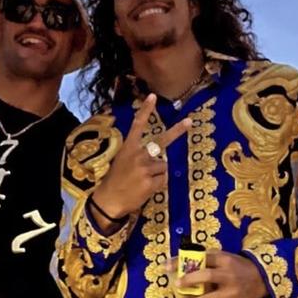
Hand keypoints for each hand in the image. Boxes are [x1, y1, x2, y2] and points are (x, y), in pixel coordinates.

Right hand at [93, 94, 190, 218]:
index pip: (137, 125)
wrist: (108, 200)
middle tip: (189, 122)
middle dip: (177, 131)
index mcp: (128, 148)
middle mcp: (138, 155)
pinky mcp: (150, 182)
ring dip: (158, 174)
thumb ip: (138, 156)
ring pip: (164, 167)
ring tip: (143, 182)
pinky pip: (164, 180)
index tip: (152, 96)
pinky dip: (158, 185)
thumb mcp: (121, 162)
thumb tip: (158, 158)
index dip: (145, 110)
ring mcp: (145, 168)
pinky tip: (146, 189)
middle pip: (162, 141)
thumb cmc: (115, 181)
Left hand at [173, 251, 267, 297]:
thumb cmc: (238, 267)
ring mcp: (232, 293)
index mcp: (224, 260)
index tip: (166, 266)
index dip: (182, 262)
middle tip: (176, 285)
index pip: (202, 258)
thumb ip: (208, 259)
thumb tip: (182, 261)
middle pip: (206, 276)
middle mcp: (228, 276)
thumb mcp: (226, 257)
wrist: (263, 279)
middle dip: (188, 281)